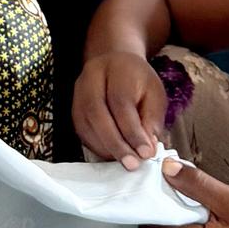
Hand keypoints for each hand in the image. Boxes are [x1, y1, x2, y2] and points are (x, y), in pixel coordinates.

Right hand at [72, 52, 167, 166]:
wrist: (115, 64)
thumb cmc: (137, 81)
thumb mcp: (154, 93)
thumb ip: (151, 119)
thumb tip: (147, 148)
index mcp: (116, 69)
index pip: (121, 102)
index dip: (133, 131)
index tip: (146, 152)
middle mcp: (91, 79)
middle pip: (97, 113)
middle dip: (116, 144)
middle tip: (132, 163)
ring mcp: (78, 94)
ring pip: (86, 125)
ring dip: (107, 148)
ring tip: (125, 161)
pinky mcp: (74, 109)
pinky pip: (82, 132)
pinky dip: (98, 147)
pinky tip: (113, 155)